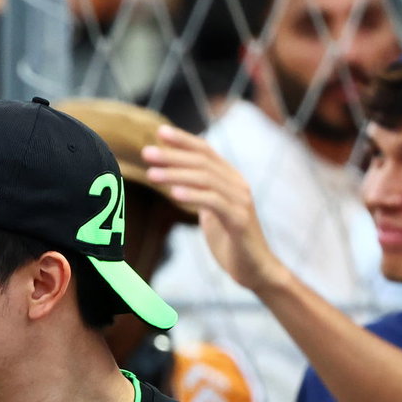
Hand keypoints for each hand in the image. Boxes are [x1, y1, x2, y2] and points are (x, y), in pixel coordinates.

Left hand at [142, 124, 286, 291]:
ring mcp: (241, 202)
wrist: (255, 269)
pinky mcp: (240, 221)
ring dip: (176, 176)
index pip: (206, 152)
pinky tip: (174, 195)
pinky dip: (194, 196)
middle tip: (147, 153)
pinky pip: (215, 203)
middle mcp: (238, 185)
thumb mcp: (212, 212)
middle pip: (203, 163)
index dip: (183, 141)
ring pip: (206, 180)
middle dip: (173, 156)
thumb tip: (179, 184)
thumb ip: (201, 195)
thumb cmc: (230, 241)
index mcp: (231, 179)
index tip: (159, 131)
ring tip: (151, 175)